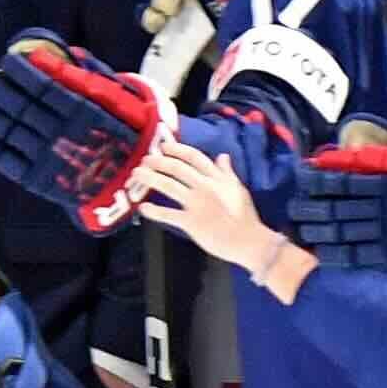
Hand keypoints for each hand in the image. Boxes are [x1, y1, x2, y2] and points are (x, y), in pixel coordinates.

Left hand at [0, 33, 175, 234]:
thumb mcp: (119, 102)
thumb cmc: (123, 135)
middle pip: (18, 105)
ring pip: (6, 130)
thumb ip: (92, 77)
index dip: (20, 70)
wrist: (126, 183)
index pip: (42, 84)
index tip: (7, 59)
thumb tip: (69, 52)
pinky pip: (4, 159)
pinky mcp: (36, 179)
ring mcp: (46, 157)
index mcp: (81, 111)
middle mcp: (60, 132)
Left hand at [134, 139, 281, 273]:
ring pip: (169, 186)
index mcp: (217, 178)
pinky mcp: (191, 222)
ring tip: (137, 174)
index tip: (164, 146)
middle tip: (145, 159)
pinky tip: (142, 208)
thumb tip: (222, 156)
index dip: (177, 149)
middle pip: (177, 168)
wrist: (248, 241)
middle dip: (158, 161)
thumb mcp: (238, 189)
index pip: (194, 157)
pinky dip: (153, 211)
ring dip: (150, 178)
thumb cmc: (245, 217)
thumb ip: (227, 172)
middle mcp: (205, 187)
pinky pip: (168, 214)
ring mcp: (197, 204)